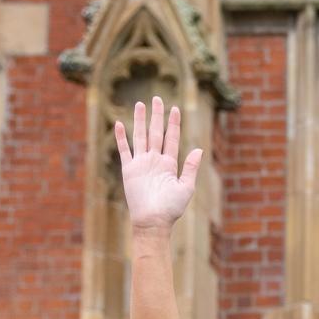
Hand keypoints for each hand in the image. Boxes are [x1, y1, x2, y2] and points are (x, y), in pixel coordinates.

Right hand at [115, 96, 201, 233]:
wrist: (153, 220)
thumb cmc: (171, 208)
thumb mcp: (186, 187)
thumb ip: (190, 167)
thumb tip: (198, 149)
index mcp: (169, 164)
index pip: (171, 138)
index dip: (173, 124)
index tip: (175, 109)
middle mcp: (155, 160)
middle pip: (155, 133)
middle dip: (157, 116)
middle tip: (157, 98)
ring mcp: (141, 163)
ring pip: (140, 136)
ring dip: (140, 120)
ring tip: (140, 104)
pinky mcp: (129, 169)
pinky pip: (124, 149)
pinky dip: (121, 137)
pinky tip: (119, 123)